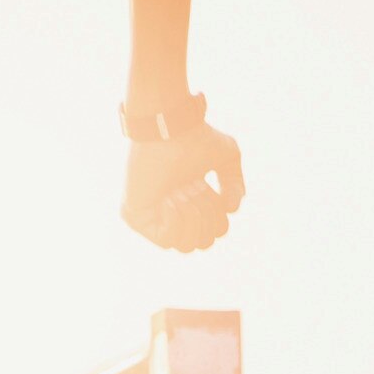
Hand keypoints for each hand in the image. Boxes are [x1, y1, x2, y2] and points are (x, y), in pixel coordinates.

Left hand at [121, 123, 246, 252]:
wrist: (169, 127)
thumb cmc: (195, 137)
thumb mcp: (228, 158)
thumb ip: (235, 185)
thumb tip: (230, 209)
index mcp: (191, 203)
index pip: (213, 232)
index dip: (216, 212)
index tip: (203, 184)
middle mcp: (172, 213)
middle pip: (204, 242)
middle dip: (206, 214)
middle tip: (193, 186)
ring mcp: (154, 218)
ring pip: (187, 246)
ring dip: (192, 216)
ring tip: (180, 191)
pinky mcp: (137, 219)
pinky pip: (167, 240)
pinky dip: (175, 219)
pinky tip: (169, 198)